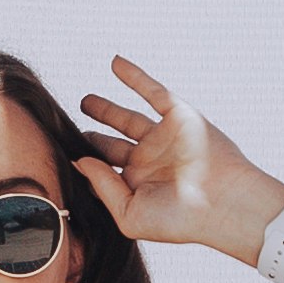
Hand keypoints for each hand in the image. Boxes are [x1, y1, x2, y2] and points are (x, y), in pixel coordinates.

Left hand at [75, 60, 283, 259]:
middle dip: (93, 137)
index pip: (104, 171)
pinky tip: (114, 64)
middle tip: (68, 129)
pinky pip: (152, 91)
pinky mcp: (178, 115)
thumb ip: (103, 187)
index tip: (59, 154)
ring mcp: (163, 137)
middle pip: (112, 143)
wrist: (224, 202)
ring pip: (127, 117)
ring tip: (84, 101)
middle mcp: (150, 161)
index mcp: (138, 185)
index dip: (84, 162)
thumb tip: (79, 162)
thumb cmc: (180, 219)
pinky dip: (135, 76)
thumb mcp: (131, 214)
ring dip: (106, 108)